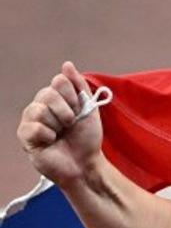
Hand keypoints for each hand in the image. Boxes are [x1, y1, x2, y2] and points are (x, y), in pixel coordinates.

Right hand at [16, 61, 102, 185]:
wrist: (86, 163)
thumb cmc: (87, 138)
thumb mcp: (89, 108)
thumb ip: (79, 85)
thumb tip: (67, 64)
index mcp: (54, 98)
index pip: (59, 81)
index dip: (73, 97)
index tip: (79, 111)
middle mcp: (39, 105)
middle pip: (48, 93)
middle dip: (67, 111)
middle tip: (71, 125)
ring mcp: (30, 120)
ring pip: (39, 109)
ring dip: (58, 125)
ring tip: (61, 134)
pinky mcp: (25, 137)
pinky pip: (33, 127)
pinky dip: (48, 136)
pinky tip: (51, 142)